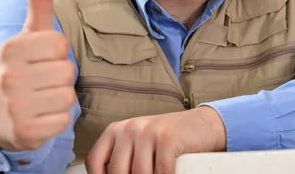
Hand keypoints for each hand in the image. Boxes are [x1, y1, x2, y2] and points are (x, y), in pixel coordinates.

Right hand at [0, 0, 76, 150]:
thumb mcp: (30, 34)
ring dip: (60, 98)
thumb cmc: (23, 69)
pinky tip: (41, 116)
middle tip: (42, 81)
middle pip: (66, 70)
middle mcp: (8, 76)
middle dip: (60, 77)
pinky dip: (57, 119)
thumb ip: (38, 1)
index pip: (59, 44)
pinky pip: (63, 120)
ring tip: (42, 97)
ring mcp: (14, 105)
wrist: (1, 117)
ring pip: (67, 95)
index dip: (56, 52)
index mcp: (10, 48)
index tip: (41, 59)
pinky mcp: (25, 131)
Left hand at [85, 106, 226, 173]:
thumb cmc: (166, 140)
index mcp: (116, 130)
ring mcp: (148, 131)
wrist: (199, 125)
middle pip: (116, 171)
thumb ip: (122, 159)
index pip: (94, 161)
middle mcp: (129, 128)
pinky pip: (161, 171)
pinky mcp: (167, 137)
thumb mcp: (138, 145)